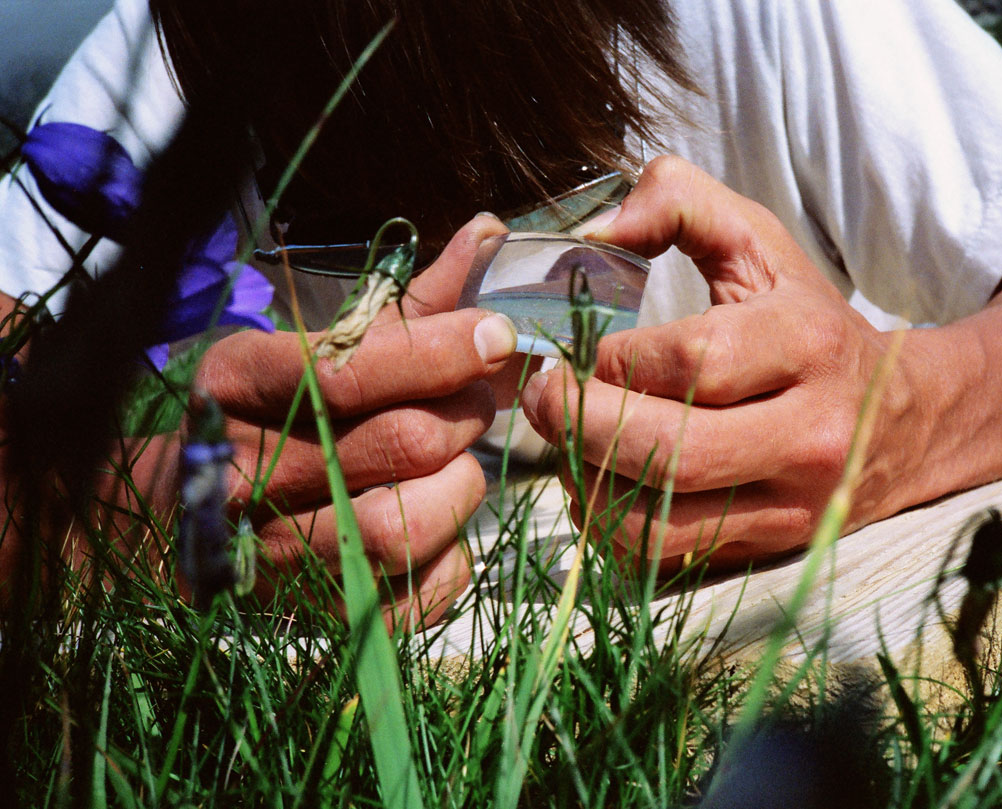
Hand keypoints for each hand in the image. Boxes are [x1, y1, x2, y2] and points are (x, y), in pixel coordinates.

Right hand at [186, 213, 514, 626]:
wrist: (163, 515)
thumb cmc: (264, 414)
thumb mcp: (311, 344)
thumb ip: (409, 302)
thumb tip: (493, 230)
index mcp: (236, 386)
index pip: (348, 370)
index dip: (439, 351)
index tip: (496, 334)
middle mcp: (243, 473)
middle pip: (400, 444)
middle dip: (465, 413)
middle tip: (478, 400)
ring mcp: (270, 556)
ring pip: (403, 529)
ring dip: (461, 489)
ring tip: (459, 466)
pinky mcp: (307, 614)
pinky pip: (410, 597)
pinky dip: (451, 559)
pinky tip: (442, 526)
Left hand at [520, 157, 906, 569]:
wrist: (904, 418)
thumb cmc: (809, 321)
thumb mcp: (759, 242)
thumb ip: (678, 202)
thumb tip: (595, 231)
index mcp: (805, 342)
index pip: (689, 363)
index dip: (612, 361)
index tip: (580, 351)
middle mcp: (809, 433)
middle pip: (670, 454)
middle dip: (579, 427)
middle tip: (543, 398)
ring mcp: (794, 504)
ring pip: (660, 524)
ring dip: (587, 487)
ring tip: (568, 444)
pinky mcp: (772, 547)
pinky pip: (667, 558)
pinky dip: (613, 527)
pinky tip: (604, 483)